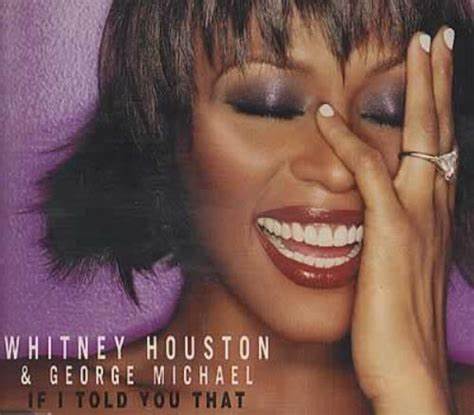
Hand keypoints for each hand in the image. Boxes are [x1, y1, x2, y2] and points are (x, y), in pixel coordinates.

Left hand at [316, 27, 455, 413]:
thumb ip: (389, 236)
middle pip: (442, 128)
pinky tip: (327, 111)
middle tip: (440, 38)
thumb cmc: (396, 323)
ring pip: (420, 134)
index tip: (436, 75)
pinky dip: (346, 137)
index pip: (441, 147)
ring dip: (418, 85)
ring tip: (419, 44)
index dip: (440, 109)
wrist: (408, 368)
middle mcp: (435, 206)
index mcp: (435, 214)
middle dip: (441, 79)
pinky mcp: (390, 230)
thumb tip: (367, 217)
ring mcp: (417, 215)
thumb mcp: (397, 269)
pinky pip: (366, 169)